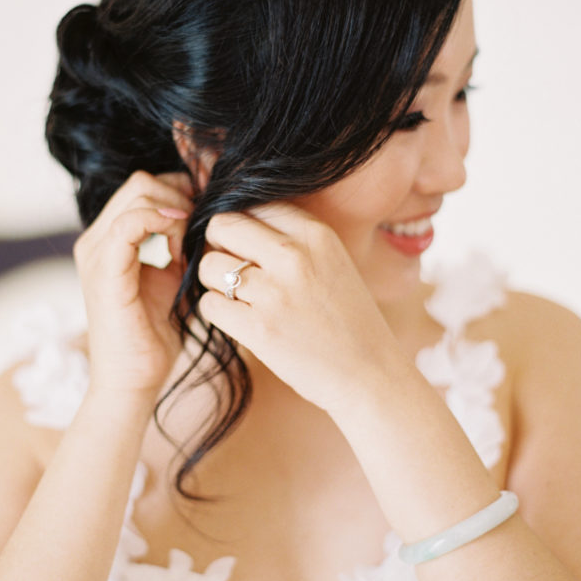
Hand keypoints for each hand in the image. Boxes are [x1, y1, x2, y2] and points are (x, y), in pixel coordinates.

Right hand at [73, 170, 192, 397]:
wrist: (134, 380)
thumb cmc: (155, 336)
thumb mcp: (174, 277)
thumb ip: (180, 245)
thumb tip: (206, 216)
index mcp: (109, 239)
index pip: (144, 186)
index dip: (181, 189)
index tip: (208, 213)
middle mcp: (96, 239)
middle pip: (142, 182)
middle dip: (182, 196)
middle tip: (202, 230)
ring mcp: (95, 252)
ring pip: (139, 194)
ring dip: (176, 211)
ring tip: (191, 245)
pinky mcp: (103, 269)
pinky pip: (130, 223)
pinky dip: (162, 223)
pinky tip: (182, 247)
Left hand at [198, 203, 397, 415]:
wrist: (371, 375)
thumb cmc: (348, 321)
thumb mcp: (331, 262)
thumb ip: (292, 240)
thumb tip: (236, 224)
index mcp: (316, 233)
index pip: (253, 205)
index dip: (240, 226)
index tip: (243, 246)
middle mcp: (294, 256)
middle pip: (223, 226)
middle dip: (217, 246)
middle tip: (228, 268)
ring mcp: (275, 292)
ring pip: (209, 266)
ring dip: (213, 283)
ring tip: (236, 298)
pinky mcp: (259, 329)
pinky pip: (209, 305)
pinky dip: (216, 313)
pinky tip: (237, 321)